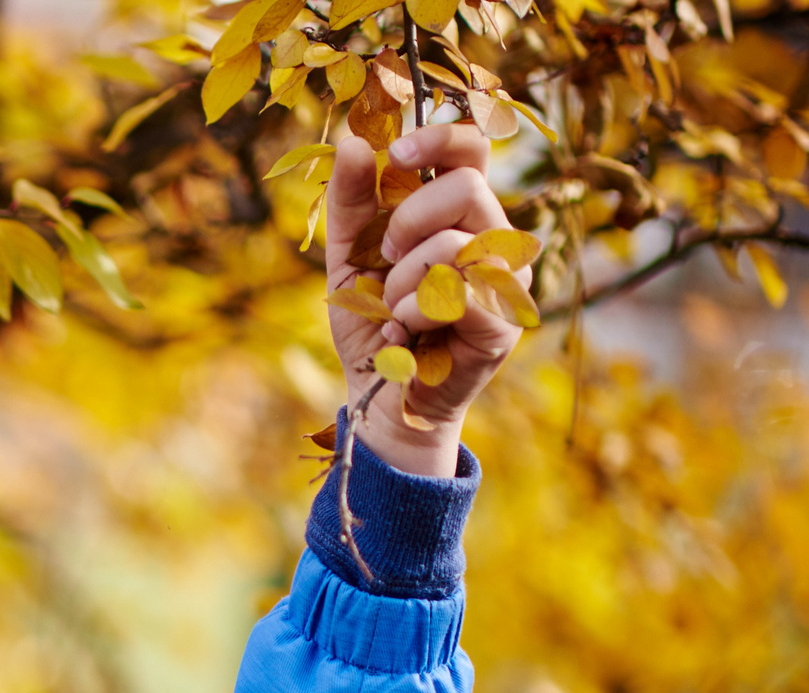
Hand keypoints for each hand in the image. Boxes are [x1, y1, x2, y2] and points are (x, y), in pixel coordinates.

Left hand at [325, 124, 527, 478]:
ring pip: (453, 244)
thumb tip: (354, 142)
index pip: (472, 149)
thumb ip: (352, 201)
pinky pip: (453, 294)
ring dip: (401, 280)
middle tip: (388, 258)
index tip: (397, 153)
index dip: (439, 138)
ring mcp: (506, 278)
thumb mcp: (349, 255)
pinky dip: (411, 312)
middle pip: (467, 186)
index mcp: (461, 211)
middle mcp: (494, 236)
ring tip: (393, 308)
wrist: (378, 391)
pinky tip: (404, 331)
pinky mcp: (502, 320)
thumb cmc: (372, 319)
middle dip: (407, 220)